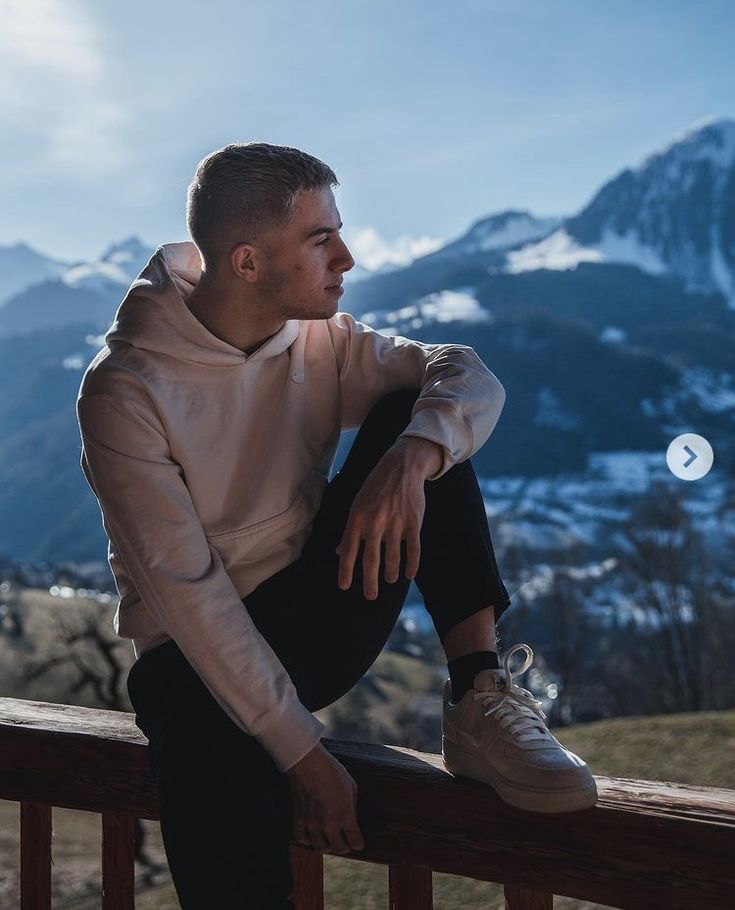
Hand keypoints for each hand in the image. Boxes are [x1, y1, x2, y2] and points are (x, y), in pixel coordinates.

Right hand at [285, 742, 365, 854]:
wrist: (307, 762)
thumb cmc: (331, 770)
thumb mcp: (351, 786)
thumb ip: (352, 807)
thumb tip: (352, 820)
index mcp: (344, 814)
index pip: (355, 843)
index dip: (358, 842)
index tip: (357, 840)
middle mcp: (329, 823)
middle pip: (339, 849)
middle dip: (344, 845)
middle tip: (344, 839)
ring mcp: (312, 823)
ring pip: (321, 848)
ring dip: (326, 844)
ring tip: (328, 836)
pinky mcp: (298, 820)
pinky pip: (302, 840)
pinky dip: (308, 838)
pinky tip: (311, 831)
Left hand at [335, 437, 438, 599]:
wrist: (401, 467)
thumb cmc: (375, 487)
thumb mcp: (357, 504)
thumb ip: (350, 529)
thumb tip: (339, 551)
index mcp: (357, 518)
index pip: (348, 550)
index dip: (346, 570)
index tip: (344, 586)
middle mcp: (375, 523)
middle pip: (371, 559)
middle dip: (369, 581)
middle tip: (370, 596)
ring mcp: (395, 523)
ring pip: (393, 556)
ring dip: (391, 572)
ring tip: (390, 580)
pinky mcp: (413, 522)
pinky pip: (413, 549)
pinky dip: (412, 564)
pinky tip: (409, 574)